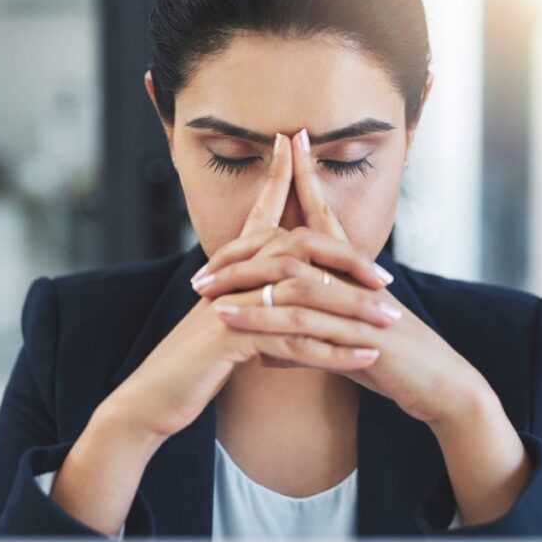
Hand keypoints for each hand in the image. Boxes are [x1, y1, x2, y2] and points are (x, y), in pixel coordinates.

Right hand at [105, 133, 385, 439]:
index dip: (278, 180)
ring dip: (352, 309)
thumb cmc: (192, 363)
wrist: (152, 397)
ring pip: (303, 295)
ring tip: (389, 321)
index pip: (261, 217)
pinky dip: (335, 351)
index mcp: (228, 271)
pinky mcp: (230, 339)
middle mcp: (229, 278)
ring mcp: (230, 305)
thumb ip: (251, 301)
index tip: (294, 144)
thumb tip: (280, 291)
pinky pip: (294, 341)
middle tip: (386, 278)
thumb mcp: (223, 324)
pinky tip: (366, 357)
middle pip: (296, 250)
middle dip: (346, 261)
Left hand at [202, 127, 492, 424]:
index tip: (291, 141)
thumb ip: (305, 344)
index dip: (308, 179)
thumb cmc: (396, 364)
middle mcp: (354, 279)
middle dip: (246, 249)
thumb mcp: (344, 350)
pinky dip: (261, 319)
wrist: (440, 385)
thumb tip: (268, 353)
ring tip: (202, 291)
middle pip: (294, 244)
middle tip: (202, 266)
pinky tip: (229, 321)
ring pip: (291, 280)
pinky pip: (301, 321)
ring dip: (243, 284)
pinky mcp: (358, 332)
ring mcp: (357, 302)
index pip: (325, 217)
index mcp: (353, 273)